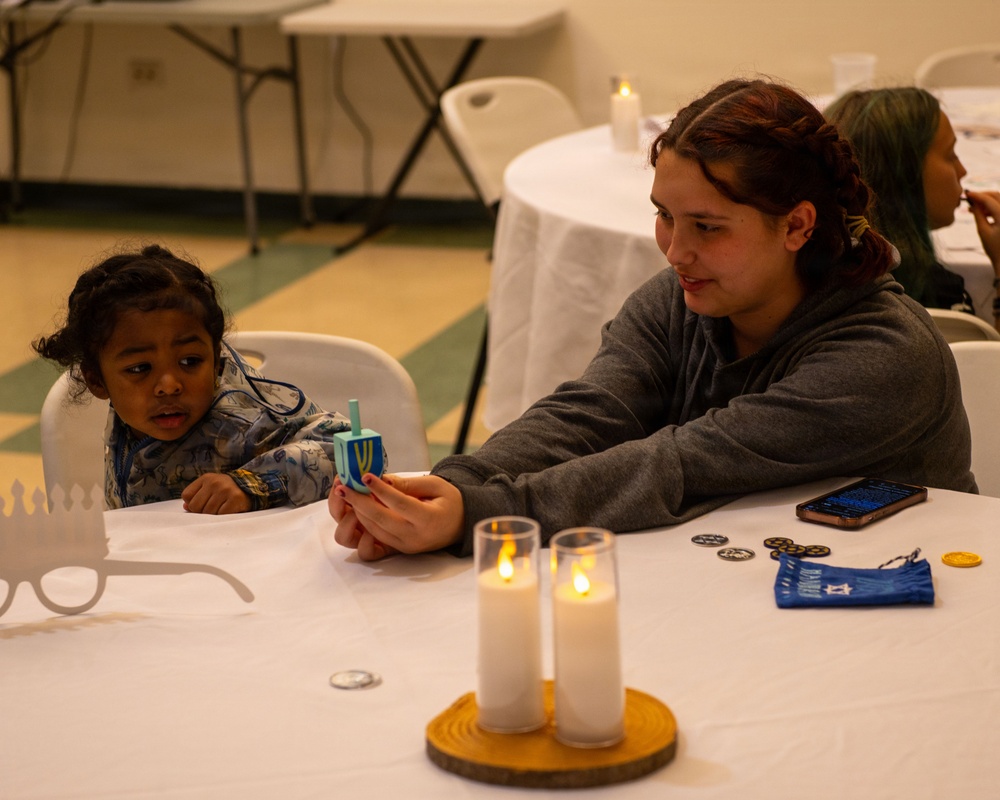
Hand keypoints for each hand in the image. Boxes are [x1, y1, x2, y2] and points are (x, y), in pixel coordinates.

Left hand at [182, 473, 251, 513]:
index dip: (192, 504)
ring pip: (208, 513)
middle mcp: (214, 482)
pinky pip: (221, 515)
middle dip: (202, 512)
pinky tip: (228, 511)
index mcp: (206, 478)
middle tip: (214, 509)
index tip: (202, 504)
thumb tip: (186, 507)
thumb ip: (196, 496)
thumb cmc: (226, 491)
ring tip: (222, 509)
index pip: (187, 495)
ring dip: (214, 515)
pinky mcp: (235, 499)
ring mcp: (225, 490)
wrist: (251, 488)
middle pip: (195, 506)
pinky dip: (223, 516)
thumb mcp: (211, 488)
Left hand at [330, 473, 463, 560]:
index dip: (380, 490)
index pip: (399, 503)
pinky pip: (377, 536)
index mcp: (429, 519)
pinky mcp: (400, 549)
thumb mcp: (436, 485)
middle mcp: (415, 537)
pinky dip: (365, 521)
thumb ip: (409, 484)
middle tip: (343, 487)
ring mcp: (406, 546)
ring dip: (358, 512)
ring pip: (374, 530)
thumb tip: (383, 480)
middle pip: (380, 519)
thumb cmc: (449, 501)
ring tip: (347, 494)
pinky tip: (358, 507)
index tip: (365, 476)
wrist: (460, 525)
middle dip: (359, 502)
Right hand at [966, 190, 999, 267]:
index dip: (977, 195)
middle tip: (970, 199)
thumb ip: (978, 214)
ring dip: (987, 201)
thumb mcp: (983, 231)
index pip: (989, 200)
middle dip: (983, 195)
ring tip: (974, 210)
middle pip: (997, 196)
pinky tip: (983, 213)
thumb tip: (972, 202)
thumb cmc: (994, 248)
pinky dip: (993, 207)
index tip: (966, 194)